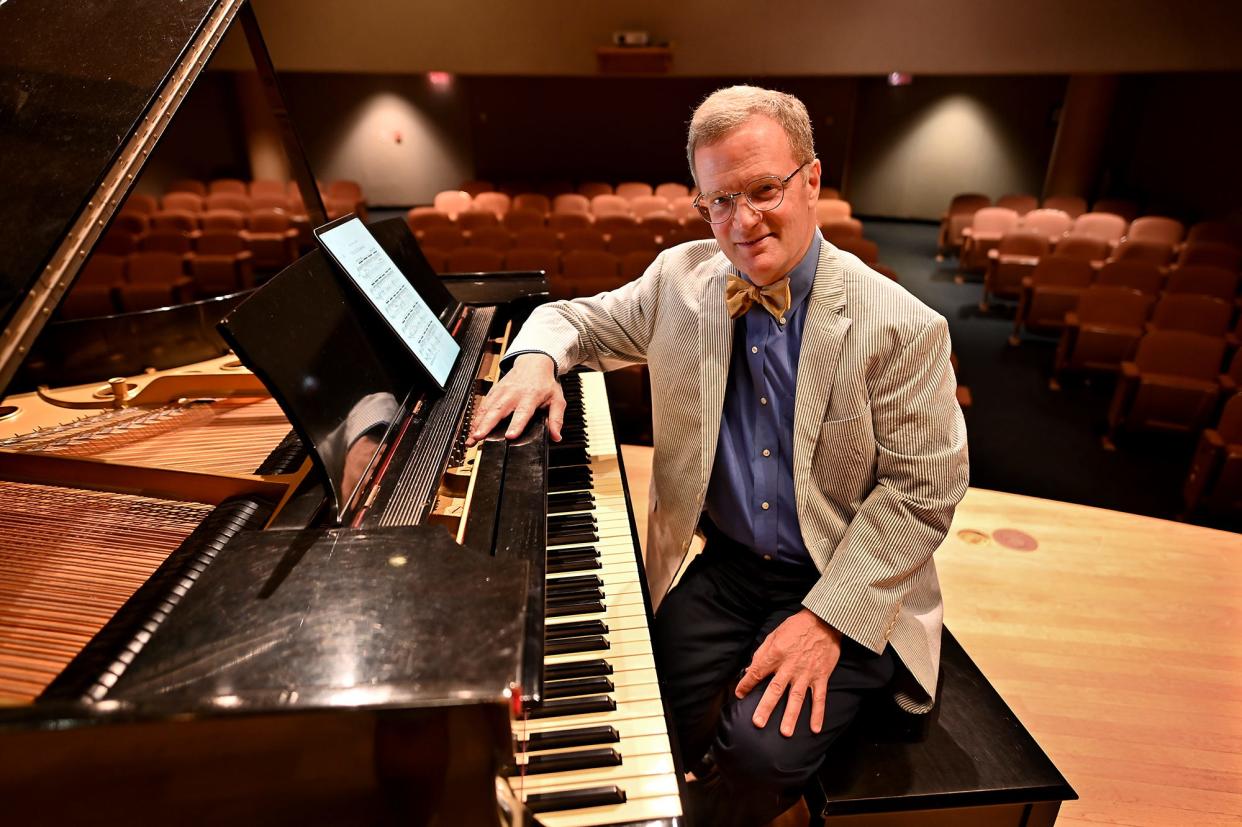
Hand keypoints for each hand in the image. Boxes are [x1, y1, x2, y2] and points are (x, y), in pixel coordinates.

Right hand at [465, 353, 564, 445]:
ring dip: (478, 423)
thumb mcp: (557, 399)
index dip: (516, 424)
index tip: (510, 436)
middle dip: (487, 424)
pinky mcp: (494, 391)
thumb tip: (556, 436)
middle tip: (479, 437)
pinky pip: (483, 405)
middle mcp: (513, 394)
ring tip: (471, 438)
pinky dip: (476, 417)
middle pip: (498, 410)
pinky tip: (471, 429)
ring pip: (487, 408)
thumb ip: (556, 419)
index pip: (523, 412)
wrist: (534, 362)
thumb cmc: (545, 383)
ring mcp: (501, 392)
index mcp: (530, 396)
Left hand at [736, 609, 841, 736]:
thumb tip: (750, 669)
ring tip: (785, 733)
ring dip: (791, 716)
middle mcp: (790, 666)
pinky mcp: (821, 676)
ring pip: (796, 697)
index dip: (746, 683)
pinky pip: (819, 698)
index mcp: (776, 654)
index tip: (739, 694)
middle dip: (766, 707)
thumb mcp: (774, 634)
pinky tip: (815, 729)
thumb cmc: (797, 626)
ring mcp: (806, 673)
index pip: (757, 672)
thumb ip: (762, 653)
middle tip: (758, 723)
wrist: (824, 621)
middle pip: (775, 690)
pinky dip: (818, 714)